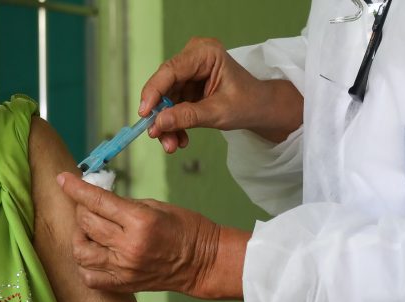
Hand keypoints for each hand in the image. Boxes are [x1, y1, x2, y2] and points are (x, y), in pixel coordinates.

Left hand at [57, 173, 247, 298]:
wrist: (203, 262)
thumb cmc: (185, 228)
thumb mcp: (155, 206)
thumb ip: (123, 204)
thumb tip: (96, 199)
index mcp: (139, 221)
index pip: (97, 201)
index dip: (76, 188)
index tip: (62, 179)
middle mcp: (128, 246)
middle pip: (86, 223)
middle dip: (82, 208)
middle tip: (88, 204)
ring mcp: (124, 269)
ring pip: (81, 251)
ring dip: (79, 236)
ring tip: (89, 230)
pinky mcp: (123, 284)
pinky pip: (89, 277)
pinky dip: (85, 264)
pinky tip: (93, 252)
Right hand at [140, 37, 302, 151]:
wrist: (260, 109)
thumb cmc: (247, 104)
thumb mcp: (218, 113)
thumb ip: (188, 116)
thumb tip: (159, 122)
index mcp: (206, 54)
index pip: (171, 70)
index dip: (153, 92)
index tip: (144, 114)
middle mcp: (193, 58)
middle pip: (164, 86)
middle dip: (160, 114)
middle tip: (158, 136)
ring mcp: (188, 73)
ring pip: (165, 99)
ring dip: (166, 124)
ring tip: (172, 145)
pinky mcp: (186, 87)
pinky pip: (171, 106)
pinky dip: (173, 124)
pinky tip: (179, 139)